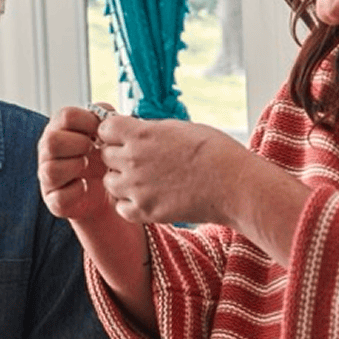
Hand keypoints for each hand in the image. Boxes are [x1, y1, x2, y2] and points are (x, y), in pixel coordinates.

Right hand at [37, 105, 116, 222]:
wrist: (109, 192)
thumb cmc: (104, 159)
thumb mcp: (108, 134)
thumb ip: (107, 118)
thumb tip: (105, 115)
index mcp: (60, 130)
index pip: (65, 116)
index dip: (87, 120)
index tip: (100, 131)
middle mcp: (48, 152)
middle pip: (51, 141)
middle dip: (78, 144)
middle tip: (93, 149)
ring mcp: (48, 177)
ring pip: (50, 170)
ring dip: (74, 167)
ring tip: (88, 167)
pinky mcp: (54, 200)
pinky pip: (58, 197)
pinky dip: (75, 191)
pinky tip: (85, 186)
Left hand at [96, 115, 253, 226]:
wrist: (233, 184)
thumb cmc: (214, 151)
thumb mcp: (178, 127)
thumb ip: (150, 130)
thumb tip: (136, 131)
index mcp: (140, 134)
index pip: (105, 128)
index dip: (113, 131)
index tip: (123, 135)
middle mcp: (132, 160)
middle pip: (105, 155)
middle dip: (118, 154)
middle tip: (138, 158)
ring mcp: (137, 188)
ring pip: (109, 182)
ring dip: (121, 179)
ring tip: (143, 179)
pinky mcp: (145, 211)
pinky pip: (121, 207)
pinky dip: (129, 203)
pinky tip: (146, 197)